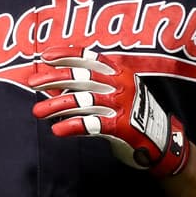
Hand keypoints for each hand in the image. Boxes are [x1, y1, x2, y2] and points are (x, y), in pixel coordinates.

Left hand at [29, 45, 189, 177]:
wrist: (163, 142)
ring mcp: (122, 106)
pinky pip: (92, 125)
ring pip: (83, 101)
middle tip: (32, 83)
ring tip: (37, 112)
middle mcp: (120, 86)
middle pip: (82, 77)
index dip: (67, 55)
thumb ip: (90, 86)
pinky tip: (57, 130)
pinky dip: (73, 126)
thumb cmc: (133, 114)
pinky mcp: (122, 127)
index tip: (46, 56)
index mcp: (119, 73)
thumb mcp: (116, 92)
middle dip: (54, 79)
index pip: (90, 58)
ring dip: (57, 106)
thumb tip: (55, 82)